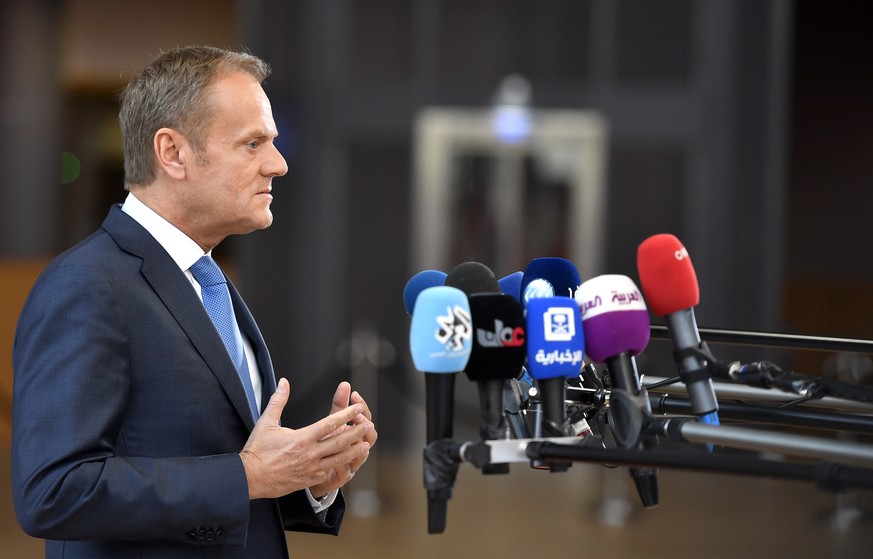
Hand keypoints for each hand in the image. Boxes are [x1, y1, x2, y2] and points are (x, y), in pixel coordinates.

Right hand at [239, 378, 371, 498]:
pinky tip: (347, 461)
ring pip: (338, 459)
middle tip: (369, 424)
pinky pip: (328, 471)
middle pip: (339, 442)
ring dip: (354, 451)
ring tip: (366, 444)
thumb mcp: (266, 423)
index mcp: (301, 438)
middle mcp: (309, 454)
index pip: (329, 424)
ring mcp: (311, 468)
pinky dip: (339, 465)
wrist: (250, 478)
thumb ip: (278, 401)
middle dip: (356, 432)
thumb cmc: (257, 450)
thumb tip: (284, 382)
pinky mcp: (309, 480)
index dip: (346, 415)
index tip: (357, 408)